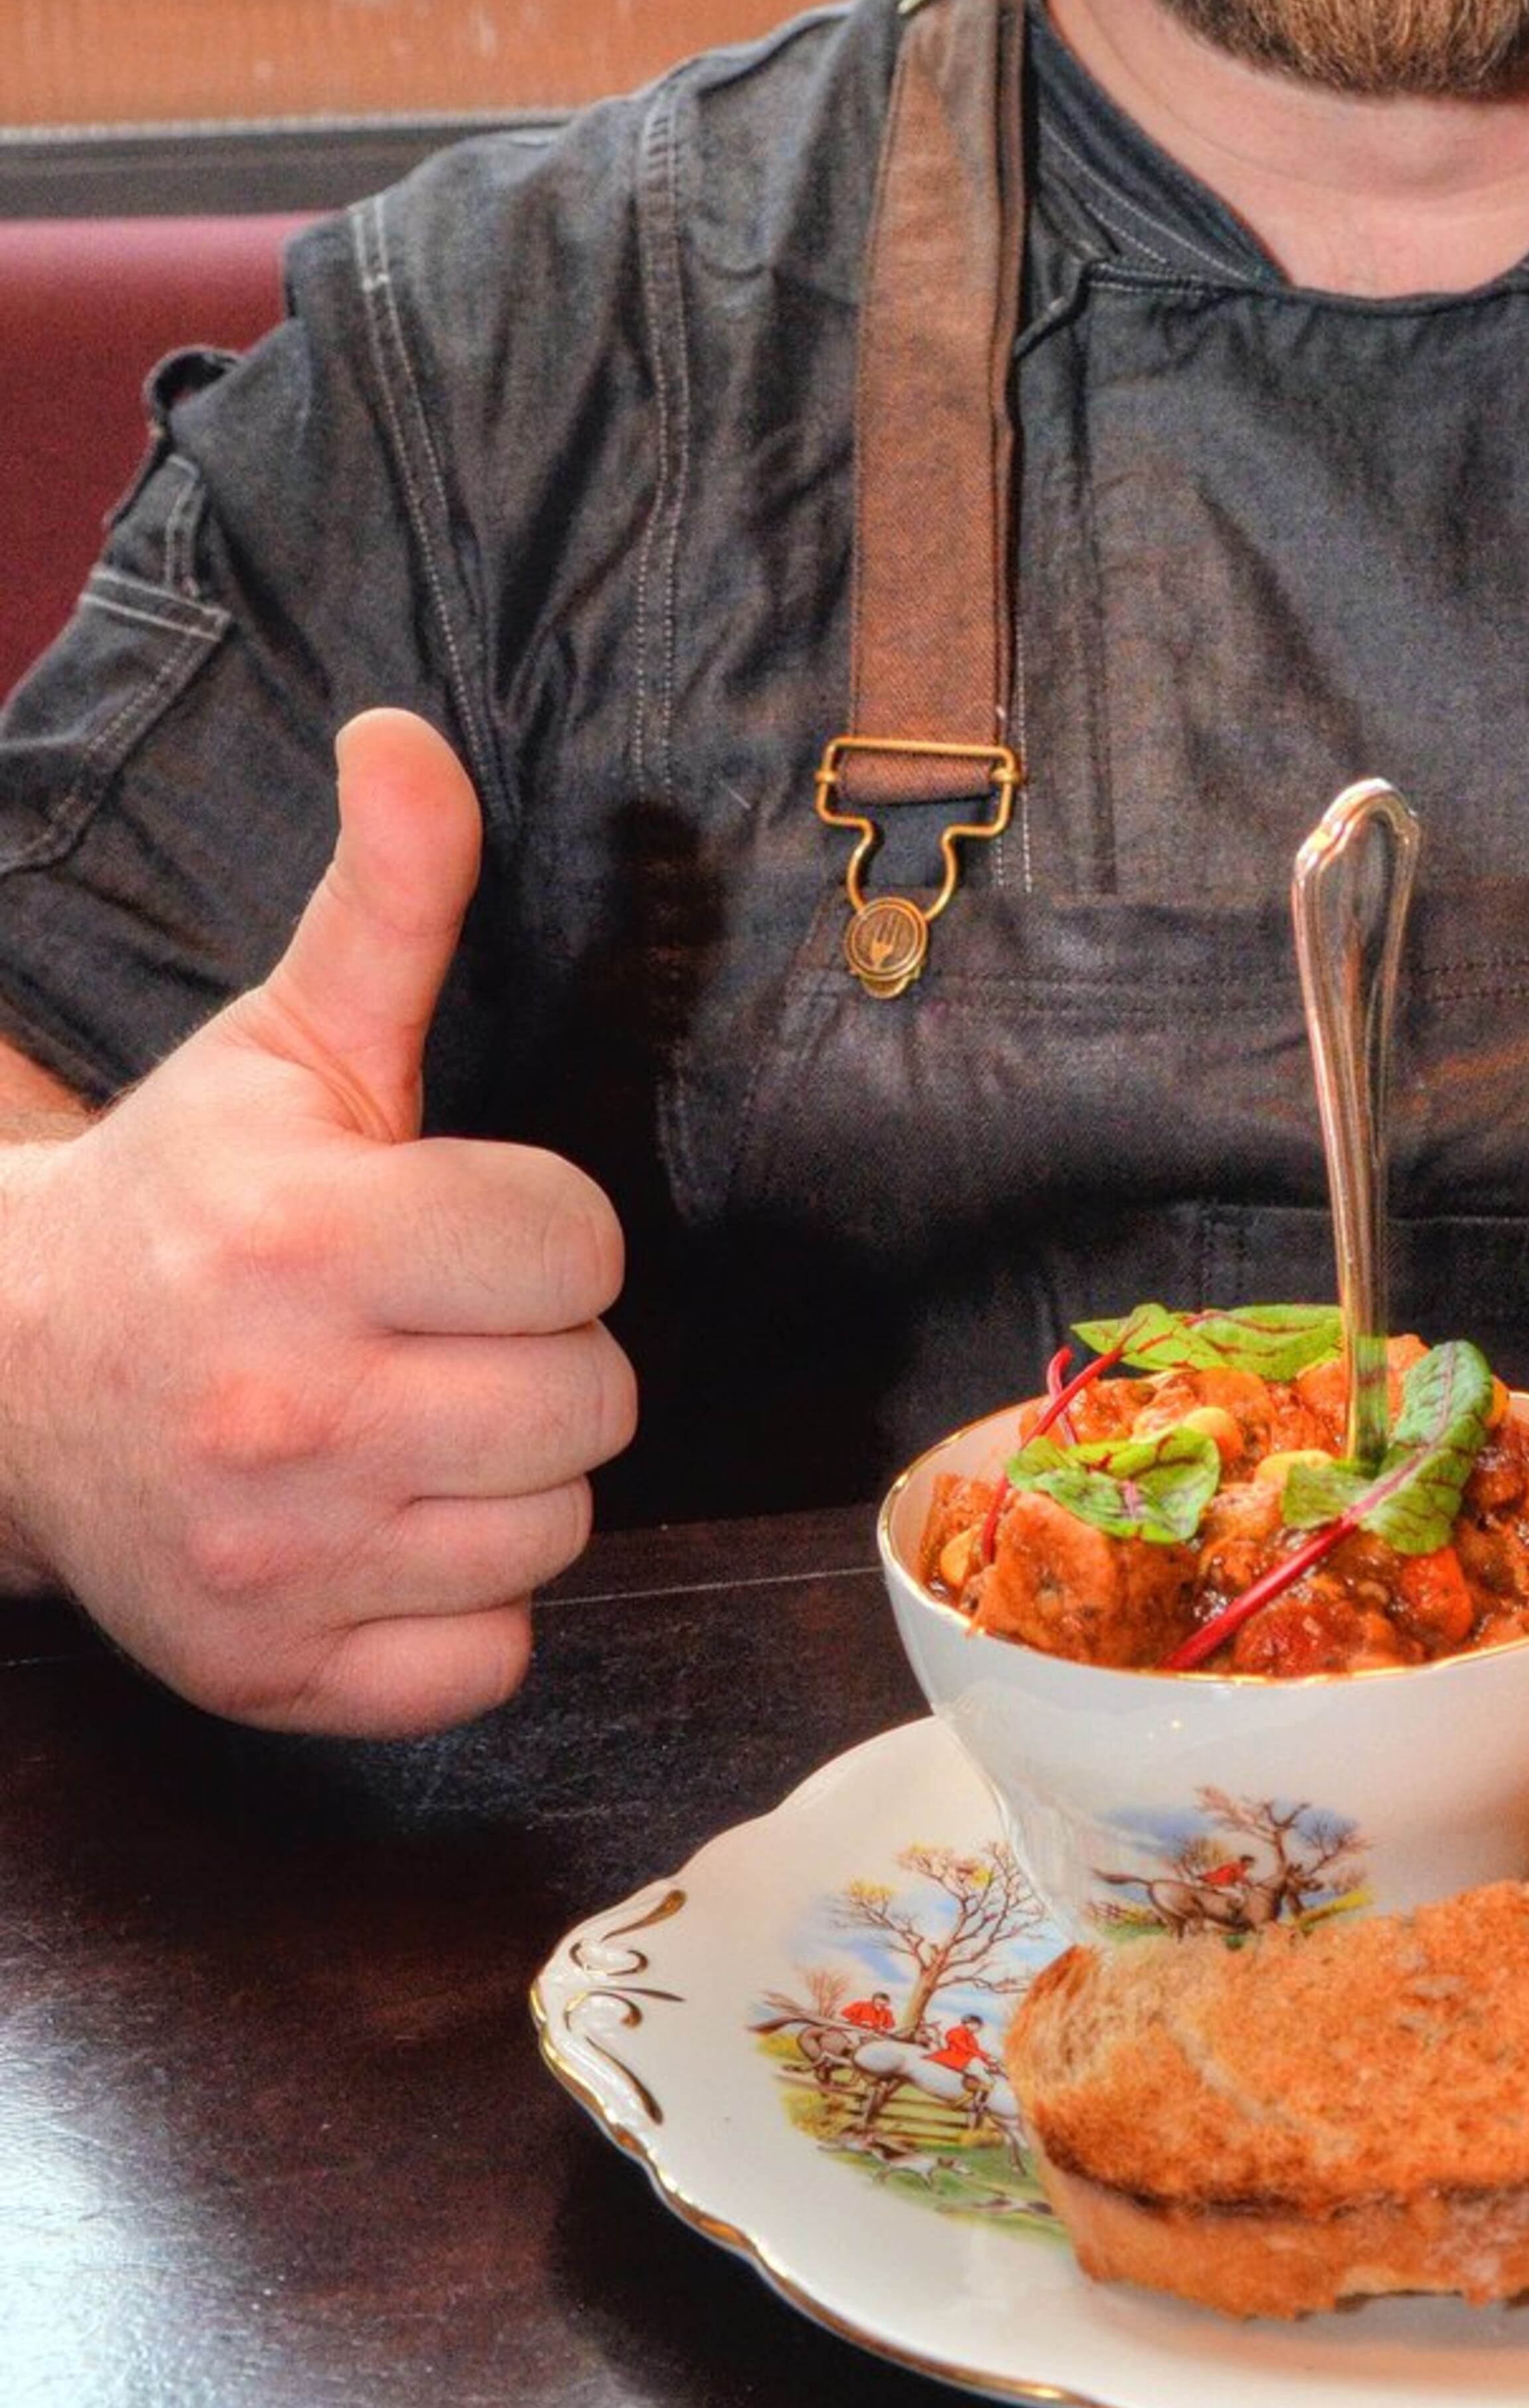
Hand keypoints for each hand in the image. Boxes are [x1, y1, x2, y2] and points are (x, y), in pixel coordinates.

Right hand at [0, 708, 633, 1732]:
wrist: (7, 1377)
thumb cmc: (188, 1196)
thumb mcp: (290, 1037)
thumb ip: (388, 895)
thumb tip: (408, 733)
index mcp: (299, 1239)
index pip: (581, 1246)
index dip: (540, 1227)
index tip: (456, 1223)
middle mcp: (282, 1408)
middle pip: (591, 1397)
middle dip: (539, 1349)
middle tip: (438, 1325)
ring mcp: (273, 1561)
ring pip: (556, 1527)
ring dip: (510, 1474)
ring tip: (414, 1417)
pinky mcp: (271, 1674)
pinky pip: (489, 1656)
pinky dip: (458, 1606)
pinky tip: (383, 1527)